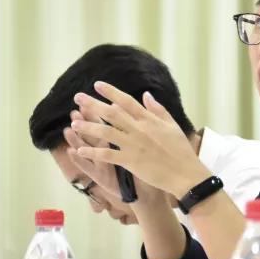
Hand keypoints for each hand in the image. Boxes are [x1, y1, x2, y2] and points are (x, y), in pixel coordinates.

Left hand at [70, 82, 210, 196]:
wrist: (185, 173)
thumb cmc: (181, 150)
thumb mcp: (172, 126)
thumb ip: (158, 110)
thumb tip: (146, 95)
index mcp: (149, 120)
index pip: (126, 101)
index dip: (111, 92)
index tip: (97, 85)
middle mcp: (139, 129)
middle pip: (112, 113)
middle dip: (93, 104)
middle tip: (78, 97)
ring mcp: (133, 145)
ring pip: (106, 133)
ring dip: (89, 127)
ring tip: (74, 122)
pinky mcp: (130, 161)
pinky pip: (107, 155)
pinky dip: (93, 152)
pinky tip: (80, 150)